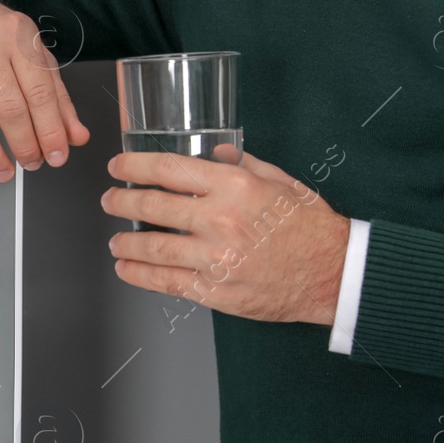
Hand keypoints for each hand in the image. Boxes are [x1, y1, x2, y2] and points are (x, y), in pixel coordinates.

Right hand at [0, 0, 88, 180]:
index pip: (40, 93)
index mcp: (16, 35)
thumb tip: (75, 135)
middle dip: (25, 146)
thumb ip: (57, 95)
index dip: (51, 132)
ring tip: (4, 171)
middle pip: (9, 109)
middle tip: (31, 163)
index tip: (56, 154)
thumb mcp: (31, 51)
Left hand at [101, 149, 349, 324]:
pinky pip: (167, 282)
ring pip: (153, 248)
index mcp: (234, 186)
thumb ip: (242, 163)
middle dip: (121, 203)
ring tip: (115, 243)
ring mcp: (215, 257)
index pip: (169, 169)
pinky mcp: (216, 291)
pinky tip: (127, 269)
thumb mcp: (281, 181)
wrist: (334, 273)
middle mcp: (220, 219)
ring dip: (126, 244)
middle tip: (109, 201)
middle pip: (152, 207)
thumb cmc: (310, 227)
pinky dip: (140, 276)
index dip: (134, 167)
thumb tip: (213, 151)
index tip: (118, 167)